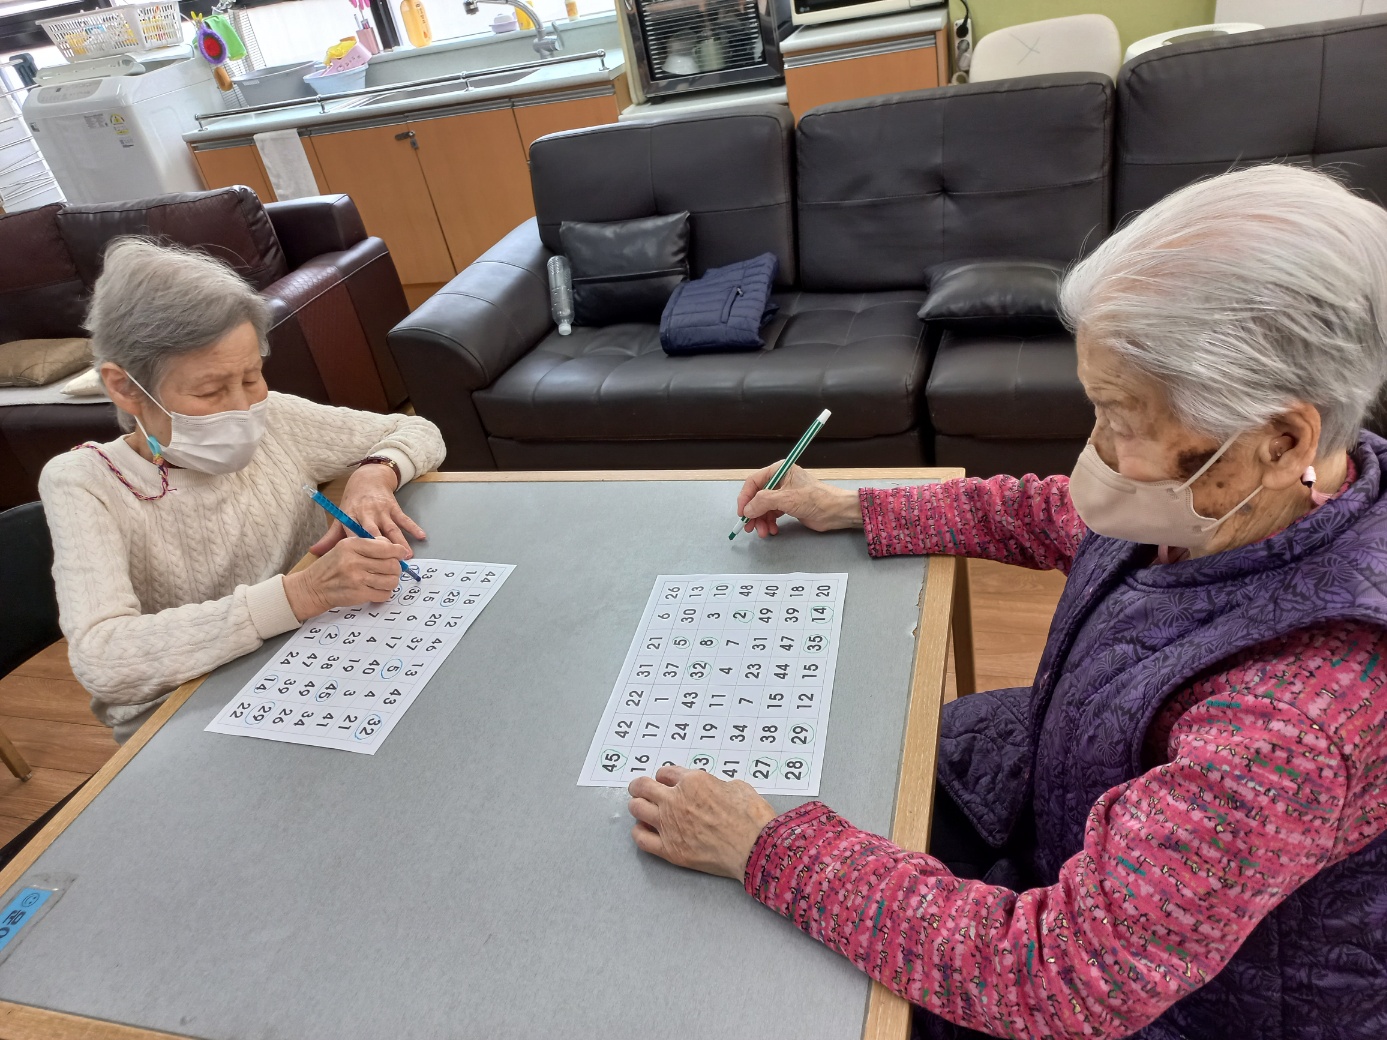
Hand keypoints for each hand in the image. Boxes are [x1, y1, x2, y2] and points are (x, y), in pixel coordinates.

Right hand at [284, 536, 408, 620]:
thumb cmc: (331, 566)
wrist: (312, 587)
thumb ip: (368, 544)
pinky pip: (384, 594)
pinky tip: (377, 589)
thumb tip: (392, 547)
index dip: (398, 551)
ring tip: (385, 579)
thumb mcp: (344, 547)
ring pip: (391, 580)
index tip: (401, 554)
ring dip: (392, 581)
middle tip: (392, 569)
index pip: (385, 547)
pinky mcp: (359, 594)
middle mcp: (355, 561)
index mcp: (352, 545)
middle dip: (396, 568)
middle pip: (392, 565)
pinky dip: (384, 593)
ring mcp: (357, 579)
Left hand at [310, 464, 425, 556]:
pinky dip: (413, 527)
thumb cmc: (353, 503)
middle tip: (390, 564)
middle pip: (374, 533)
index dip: (359, 548)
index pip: (353, 534)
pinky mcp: (393, 506)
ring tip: (407, 555)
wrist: (368, 479)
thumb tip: (314, 552)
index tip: (365, 564)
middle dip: (382, 548)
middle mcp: (366, 513)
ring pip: (391, 528)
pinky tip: (421, 536)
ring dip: (400, 541)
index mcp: (350, 517)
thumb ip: (330, 537)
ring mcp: (381, 510)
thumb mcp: (340, 517)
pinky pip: (404, 518)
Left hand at [627, 765, 778, 879]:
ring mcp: (669, 825)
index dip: (665, 777)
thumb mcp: (736, 786)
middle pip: (643, 787)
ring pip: (637, 809)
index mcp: (692, 781)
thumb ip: (717, 784)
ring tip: (641, 808)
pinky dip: (639, 832)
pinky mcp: (670, 849)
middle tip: (641, 790)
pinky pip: (641, 839)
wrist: (755, 847)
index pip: (665, 773)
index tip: (665, 781)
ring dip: (638, 806)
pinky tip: (643, 830)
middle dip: (640, 786)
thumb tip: (713, 789)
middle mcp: (675, 800)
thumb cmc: (751, 816)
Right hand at [736, 462, 863, 537]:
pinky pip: (772, 513)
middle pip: (757, 496)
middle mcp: (779, 480)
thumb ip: (762, 502)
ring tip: (764, 532)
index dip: (745, 498)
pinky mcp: (789, 506)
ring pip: (763, 507)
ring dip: (761, 521)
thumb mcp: (786, 499)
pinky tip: (773, 530)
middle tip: (750, 528)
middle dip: (753, 513)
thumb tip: (746, 511)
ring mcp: (784, 493)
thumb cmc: (814, 499)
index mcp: (778, 471)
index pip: (753, 482)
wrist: (836, 512)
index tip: (742, 513)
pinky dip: (770, 522)